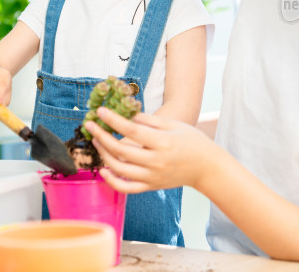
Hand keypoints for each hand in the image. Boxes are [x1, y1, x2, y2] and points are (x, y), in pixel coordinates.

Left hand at [84, 107, 214, 193]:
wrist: (207, 168)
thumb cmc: (192, 142)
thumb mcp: (174, 125)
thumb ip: (149, 120)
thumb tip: (127, 114)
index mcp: (163, 143)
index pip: (132, 131)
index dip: (114, 121)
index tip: (101, 112)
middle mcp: (156, 162)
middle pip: (121, 150)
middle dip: (102, 136)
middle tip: (91, 125)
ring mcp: (152, 177)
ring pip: (120, 169)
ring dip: (104, 154)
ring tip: (97, 141)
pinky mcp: (151, 187)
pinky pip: (126, 188)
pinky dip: (112, 181)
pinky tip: (103, 169)